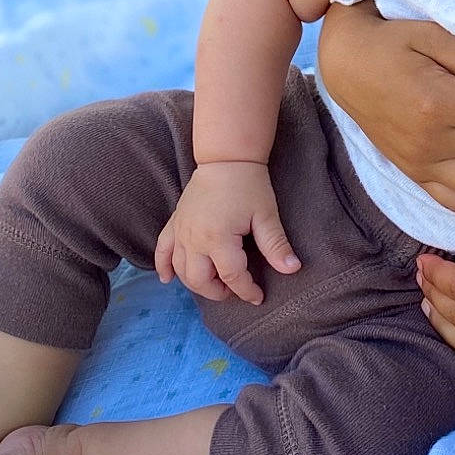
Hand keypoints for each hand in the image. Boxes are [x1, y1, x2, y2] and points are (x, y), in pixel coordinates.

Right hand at [154, 162, 300, 306]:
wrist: (226, 158)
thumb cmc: (249, 184)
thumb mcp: (266, 215)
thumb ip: (276, 245)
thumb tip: (293, 269)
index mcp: (218, 238)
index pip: (232, 277)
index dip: (247, 291)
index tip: (259, 297)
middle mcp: (194, 239)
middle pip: (201, 281)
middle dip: (219, 292)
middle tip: (236, 289)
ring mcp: (181, 232)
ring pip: (181, 271)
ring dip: (197, 283)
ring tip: (216, 283)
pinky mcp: (174, 224)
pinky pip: (162, 251)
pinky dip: (163, 267)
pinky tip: (168, 279)